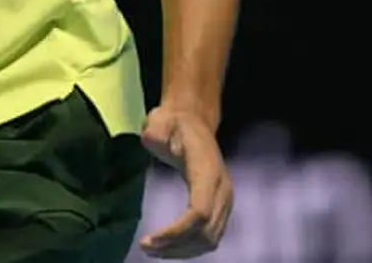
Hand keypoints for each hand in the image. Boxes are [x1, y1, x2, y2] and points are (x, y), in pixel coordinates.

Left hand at [138, 105, 233, 257]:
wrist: (193, 122)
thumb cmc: (173, 123)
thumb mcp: (161, 121)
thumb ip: (156, 130)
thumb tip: (152, 140)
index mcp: (209, 170)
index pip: (199, 211)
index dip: (177, 231)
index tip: (150, 240)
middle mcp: (222, 189)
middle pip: (205, 232)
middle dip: (176, 246)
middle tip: (146, 247)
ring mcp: (225, 201)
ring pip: (209, 240)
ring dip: (181, 250)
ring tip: (152, 250)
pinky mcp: (220, 208)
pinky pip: (209, 237)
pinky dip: (189, 248)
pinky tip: (167, 247)